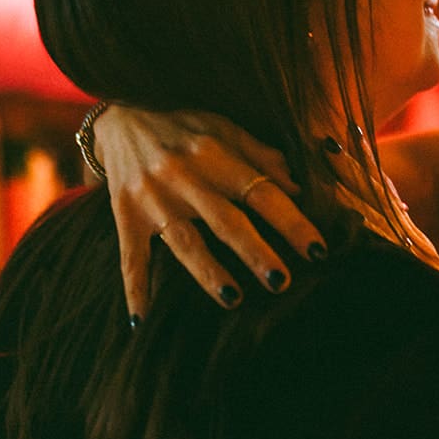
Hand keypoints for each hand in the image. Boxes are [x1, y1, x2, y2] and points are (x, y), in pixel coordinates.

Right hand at [93, 107, 326, 318]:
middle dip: (255, 252)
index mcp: (215, 155)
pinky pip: (131, 257)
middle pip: (226, 221)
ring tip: (233, 299)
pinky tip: (142, 320)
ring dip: (208, 272)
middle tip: (282, 282)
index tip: (318, 250)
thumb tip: (297, 188)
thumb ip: (261, 156)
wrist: (119, 118)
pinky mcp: (126, 216)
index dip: (291, 222)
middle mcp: (184, 177)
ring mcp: (153, 199)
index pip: (262, 192)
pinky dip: (135, 289)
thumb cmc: (184, 128)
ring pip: (184, 242)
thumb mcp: (224, 129)